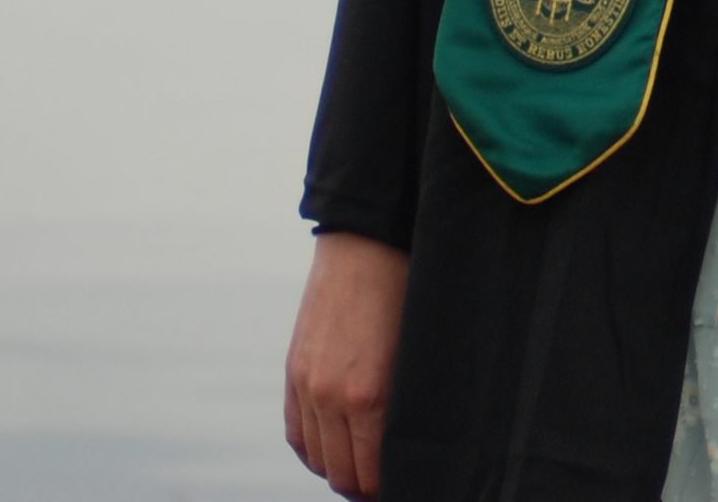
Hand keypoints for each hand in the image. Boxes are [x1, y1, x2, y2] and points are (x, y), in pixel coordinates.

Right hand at [283, 230, 409, 497]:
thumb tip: (420, 440)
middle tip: (395, 482)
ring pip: (319, 459)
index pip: (372, 475)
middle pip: (343, 475)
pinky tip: (341, 449)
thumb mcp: (423, 350)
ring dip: (343, 470)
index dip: (392, 488)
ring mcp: (307, 385)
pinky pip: (297, 434)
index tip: (414, 483)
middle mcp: (331, 397)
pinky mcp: (294, 371)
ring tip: (370, 468)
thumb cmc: (415, 289)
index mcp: (370, 395)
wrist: (369, 240)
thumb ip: (413, 400)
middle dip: (369, 486)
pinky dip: (317, 450)